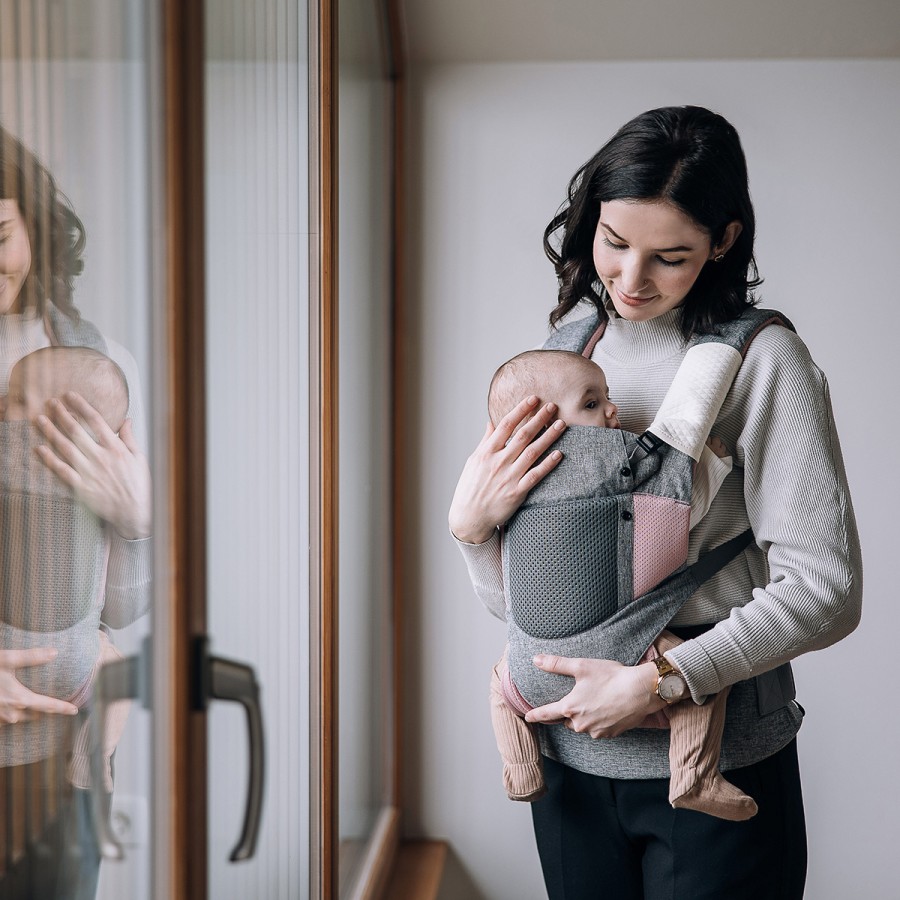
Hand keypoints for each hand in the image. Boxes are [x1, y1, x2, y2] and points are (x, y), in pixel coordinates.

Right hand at [0, 648, 78, 723]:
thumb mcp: (6, 659)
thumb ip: (31, 657)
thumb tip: (55, 653)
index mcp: (20, 700)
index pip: (48, 706)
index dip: (63, 708)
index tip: (76, 710)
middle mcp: (11, 713)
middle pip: (35, 715)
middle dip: (46, 712)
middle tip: (59, 707)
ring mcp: (0, 719)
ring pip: (20, 718)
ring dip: (29, 713)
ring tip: (37, 705)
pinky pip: (6, 719)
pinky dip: (13, 713)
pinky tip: (14, 705)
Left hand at [36, 393, 151, 539]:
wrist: (135, 513)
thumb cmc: (140, 485)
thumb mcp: (140, 458)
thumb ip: (130, 438)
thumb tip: (126, 420)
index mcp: (116, 448)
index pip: (96, 421)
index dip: (81, 406)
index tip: (70, 396)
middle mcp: (101, 457)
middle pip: (76, 430)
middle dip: (62, 414)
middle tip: (51, 403)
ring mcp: (90, 472)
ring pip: (65, 447)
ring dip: (51, 432)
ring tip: (40, 420)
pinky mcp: (81, 487)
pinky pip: (62, 470)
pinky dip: (49, 459)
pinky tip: (40, 449)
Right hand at [448, 396, 566, 543]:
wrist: (469, 517)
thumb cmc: (470, 487)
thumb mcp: (474, 461)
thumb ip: (486, 441)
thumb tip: (491, 422)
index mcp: (486, 452)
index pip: (506, 425)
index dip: (521, 410)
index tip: (533, 399)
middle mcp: (498, 462)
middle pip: (522, 436)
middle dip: (539, 419)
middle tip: (553, 406)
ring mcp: (508, 477)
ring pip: (532, 452)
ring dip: (548, 437)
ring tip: (561, 424)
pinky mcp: (517, 493)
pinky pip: (535, 475)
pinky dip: (548, 464)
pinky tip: (559, 454)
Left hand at [524, 655, 664, 738]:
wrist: (640, 691)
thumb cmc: (610, 677)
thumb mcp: (581, 666)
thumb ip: (556, 664)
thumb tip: (536, 660)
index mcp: (570, 707)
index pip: (547, 713)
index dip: (535, 715)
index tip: (527, 717)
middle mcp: (580, 723)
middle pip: (567, 720)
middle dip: (569, 711)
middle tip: (580, 697)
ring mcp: (595, 731)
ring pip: (582, 725)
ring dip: (584, 717)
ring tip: (596, 700)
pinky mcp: (610, 734)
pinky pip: (597, 729)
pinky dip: (598, 721)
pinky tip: (607, 708)